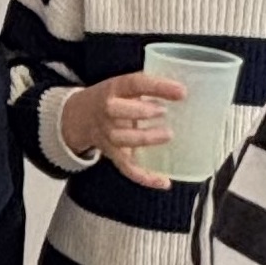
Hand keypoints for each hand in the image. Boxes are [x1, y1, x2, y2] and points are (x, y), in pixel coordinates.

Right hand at [61, 74, 185, 189]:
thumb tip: (187, 93)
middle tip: (164, 112)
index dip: (156, 86)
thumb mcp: (124, 87)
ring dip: (143, 138)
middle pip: (113, 110)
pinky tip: (163, 180)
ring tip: (168, 135)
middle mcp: (105, 111)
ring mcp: (106, 134)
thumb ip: (149, 88)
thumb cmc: (112, 99)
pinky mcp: (112, 154)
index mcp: (113, 89)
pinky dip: (143, 176)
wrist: (78, 116)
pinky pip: (125, 167)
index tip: (181, 91)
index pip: (132, 84)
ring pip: (119, 139)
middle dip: (139, 111)